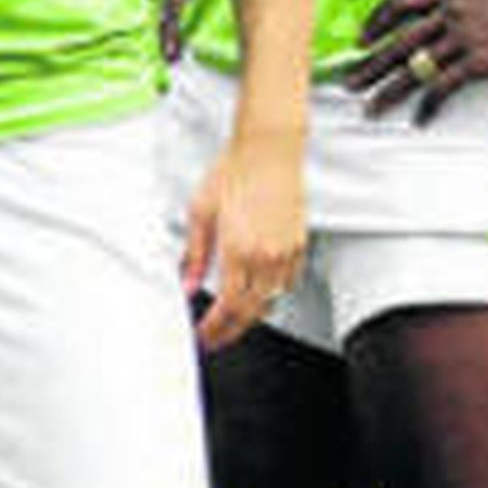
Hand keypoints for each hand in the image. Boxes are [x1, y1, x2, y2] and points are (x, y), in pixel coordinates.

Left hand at [182, 128, 305, 350]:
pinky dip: (273, 294)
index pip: (227, 306)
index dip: (215, 327)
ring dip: (251, 315)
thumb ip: (194, 255)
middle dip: (230, 330)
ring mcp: (286, 251)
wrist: (268, 149)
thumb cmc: (235, 172)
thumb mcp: (200, 213)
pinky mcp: (300, 243)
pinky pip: (288, 282)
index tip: (204, 334)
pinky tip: (260, 293)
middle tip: (216, 337)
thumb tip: (188, 283)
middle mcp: (266, 255)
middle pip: (250, 312)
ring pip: (271, 300)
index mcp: (238, 250)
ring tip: (233, 319)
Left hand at [346, 0, 487, 121]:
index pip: (400, 2)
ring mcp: (463, 36)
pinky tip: (420, 120)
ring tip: (369, 108)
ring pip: (414, 66)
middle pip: (398, 39)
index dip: (376, 21)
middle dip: (370, 63)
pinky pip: (444, 86)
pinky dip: (429, 104)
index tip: (361, 39)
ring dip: (388, 89)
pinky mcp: (480, 60)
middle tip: (348, 82)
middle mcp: (450, 12)